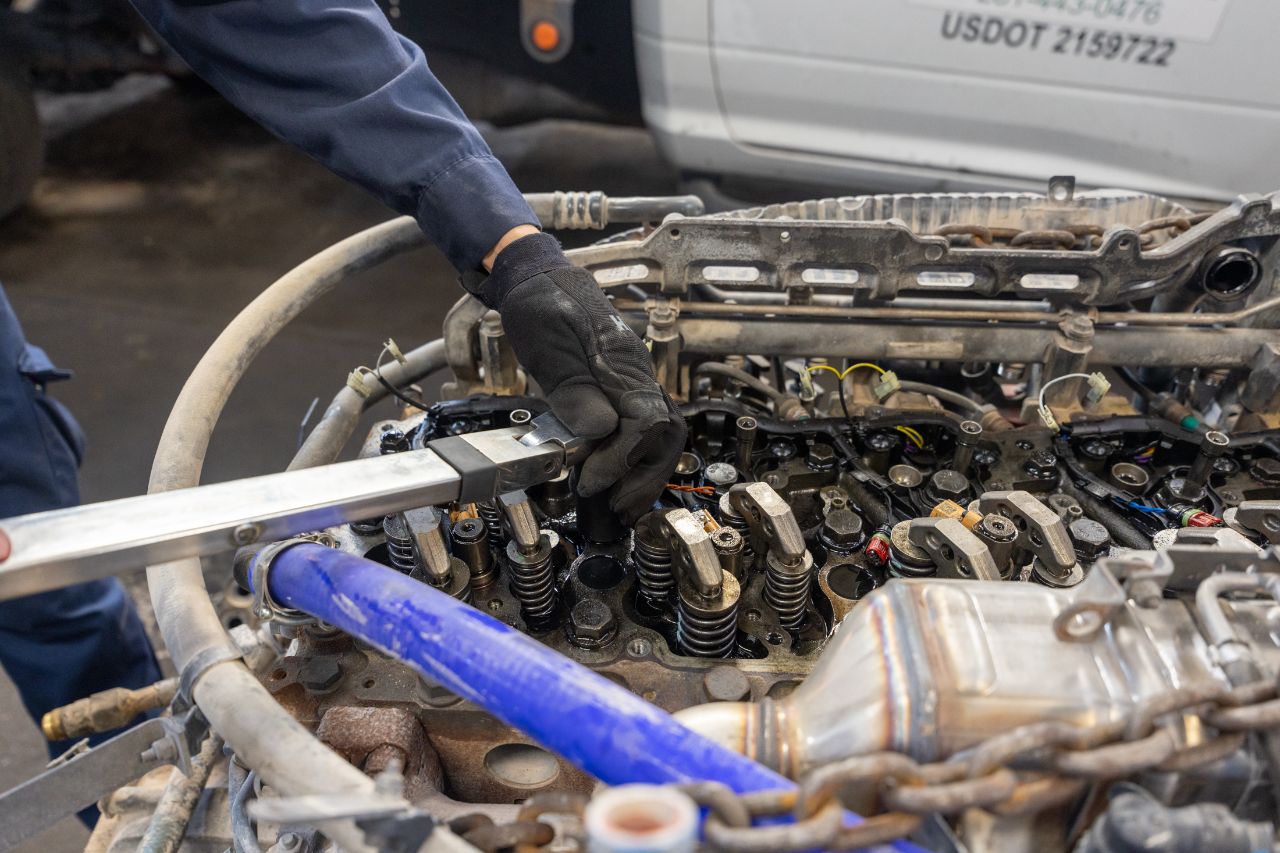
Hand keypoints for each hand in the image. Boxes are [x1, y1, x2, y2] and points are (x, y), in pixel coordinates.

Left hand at [473, 232, 684, 522]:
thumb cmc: (539, 303)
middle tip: (615, 507)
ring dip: (644, 474)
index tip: (591, 480)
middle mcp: (635, 373)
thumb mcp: (546, 341)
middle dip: (645, 476)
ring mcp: (631, 381)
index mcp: (622, 361)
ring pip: (659, 435)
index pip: (645, 420)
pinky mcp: (620, 388)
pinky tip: (613, 479)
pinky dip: (633, 459)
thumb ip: (570, 386)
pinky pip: (640, 428)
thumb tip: (598, 431)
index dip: (621, 457)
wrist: (536, 277)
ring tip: (619, 504)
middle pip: (666, 433)